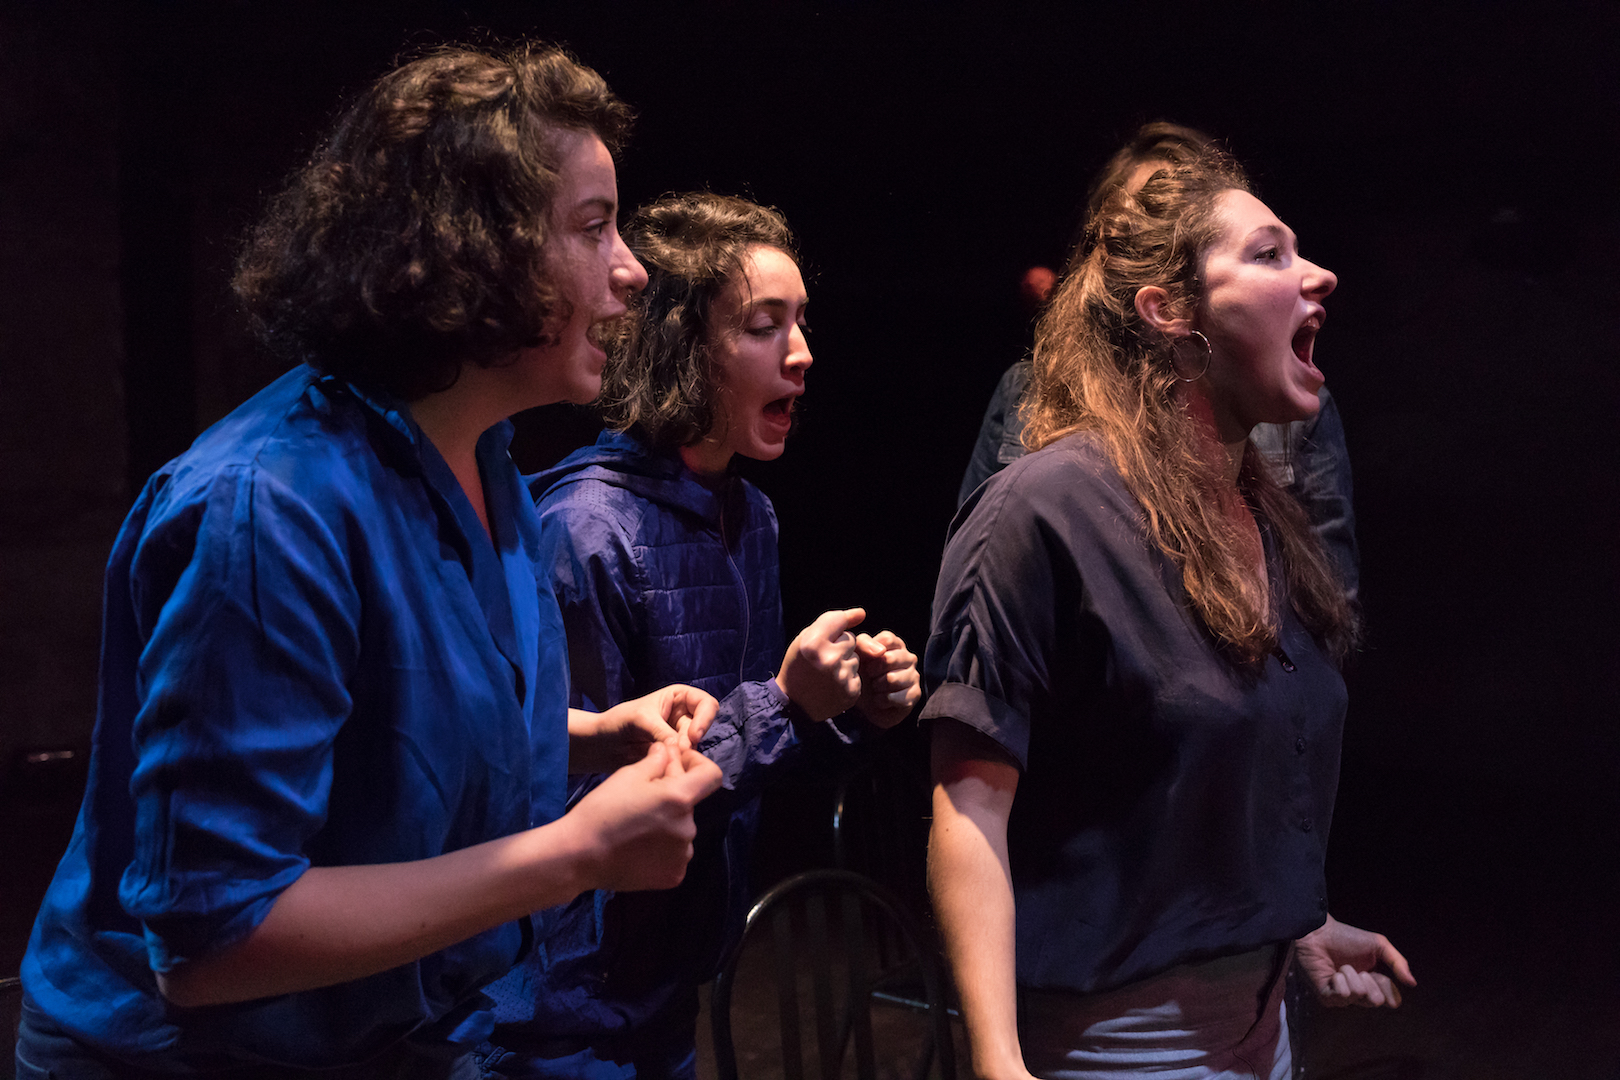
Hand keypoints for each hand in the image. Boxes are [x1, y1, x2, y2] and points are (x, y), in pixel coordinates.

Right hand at [567, 740, 723, 891]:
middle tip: (642, 797)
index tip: (676, 765)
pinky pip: (676, 854)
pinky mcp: (674, 876)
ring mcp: (683, 855)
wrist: (580, 855)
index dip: (697, 765)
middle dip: (672, 796)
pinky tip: (639, 847)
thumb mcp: (628, 775)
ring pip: (682, 830)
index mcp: (680, 800)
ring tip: (636, 826)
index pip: (712, 775)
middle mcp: (688, 828)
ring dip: (667, 823)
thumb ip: (657, 761)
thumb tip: (669, 750)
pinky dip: (663, 848)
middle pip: (689, 804)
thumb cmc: (602, 810)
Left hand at [568, 685, 718, 771]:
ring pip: (695, 748)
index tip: (694, 737)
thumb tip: (684, 748)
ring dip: (682, 756)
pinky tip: (662, 769)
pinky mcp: (674, 757)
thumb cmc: (617, 722)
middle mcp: (683, 717)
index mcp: (678, 697)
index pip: (707, 704)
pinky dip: (677, 766)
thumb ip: (662, 731)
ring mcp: (679, 738)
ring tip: (663, 760)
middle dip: (690, 742)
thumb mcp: (639, 720)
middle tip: (675, 753)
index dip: (705, 720)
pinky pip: (686, 762)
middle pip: (702, 729)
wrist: (601, 747)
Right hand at [777, 608, 864, 721]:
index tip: (827, 636)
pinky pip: (858, 675)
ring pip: (856, 657)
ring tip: (827, 673)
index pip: (839, 619)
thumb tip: (862, 613)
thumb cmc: (798, 666)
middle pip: (851, 639)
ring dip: (845, 662)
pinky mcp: (851, 692)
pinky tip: (833, 684)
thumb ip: (833, 621)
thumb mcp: (805, 638)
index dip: (833, 627)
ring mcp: (842, 677)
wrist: (793, 704)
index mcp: (813, 643)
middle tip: (824, 658)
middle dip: (840, 645)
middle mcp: (830, 659)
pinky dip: (848, 678)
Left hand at [854, 630, 920, 727]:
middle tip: (869, 676)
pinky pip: (894, 697)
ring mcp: (914, 676)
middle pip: (889, 659)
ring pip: (892, 679)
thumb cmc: (862, 673)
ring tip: (875, 688)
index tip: (866, 661)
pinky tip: (880, 699)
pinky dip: (881, 700)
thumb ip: (864, 643)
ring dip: (876, 686)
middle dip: (872, 670)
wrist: (864, 702)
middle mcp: (909, 658)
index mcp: (896, 644)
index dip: (871, 652)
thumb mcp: (857, 654)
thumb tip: (881, 651)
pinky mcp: (915, 694)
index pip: (887, 639)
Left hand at [1296, 913, 1414, 1007]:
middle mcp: (1360, 994)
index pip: (1391, 1000)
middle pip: (1376, 1001)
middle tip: (1357, 968)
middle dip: (1369, 980)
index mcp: (1374, 984)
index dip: (1387, 988)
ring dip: (1351, 975)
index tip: (1378, 974)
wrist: (1319, 932)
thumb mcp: (1379, 945)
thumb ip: (1398, 962)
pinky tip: (1332, 973)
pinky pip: (1342, 996)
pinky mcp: (1327, 997)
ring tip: (1341, 966)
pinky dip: (1339, 981)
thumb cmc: (1346, 938)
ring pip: (1359, 995)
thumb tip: (1412, 983)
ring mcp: (1343, 998)